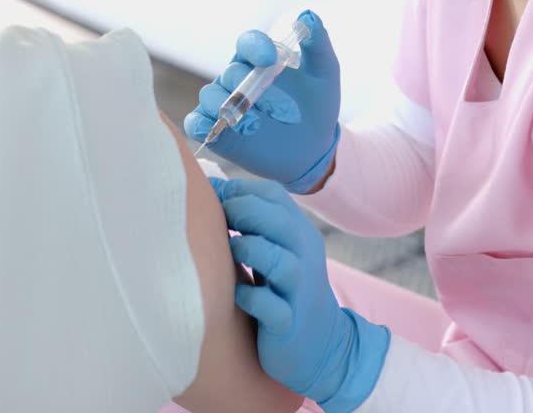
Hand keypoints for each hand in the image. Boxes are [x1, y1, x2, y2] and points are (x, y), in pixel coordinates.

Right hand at [184, 10, 340, 193]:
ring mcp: (224, 104)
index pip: (248, 43)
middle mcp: (237, 78)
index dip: (256, 47)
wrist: (313, 149)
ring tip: (253, 124)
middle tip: (282, 110)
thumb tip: (307, 15)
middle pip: (231, 72)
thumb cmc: (317, 107)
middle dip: (253, 89)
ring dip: (229, 107)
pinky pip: (195, 122)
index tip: (270, 59)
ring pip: (210, 95)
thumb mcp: (324, 74)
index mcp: (259, 60)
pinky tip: (213, 127)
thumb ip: (318, 44)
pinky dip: (200, 123)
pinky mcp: (216, 130)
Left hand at [210, 177, 389, 412]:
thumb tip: (210, 187)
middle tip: (219, 220)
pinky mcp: (288, 323)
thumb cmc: (285, 290)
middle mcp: (303, 257)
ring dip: (250, 249)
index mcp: (299, 233)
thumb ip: (252, 220)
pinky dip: (252, 298)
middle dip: (243, 211)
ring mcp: (298, 290)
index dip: (239, 190)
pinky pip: (273, 308)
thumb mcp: (277, 248)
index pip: (273, 195)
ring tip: (229, 250)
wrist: (322, 345)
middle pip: (280, 221)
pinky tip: (237, 294)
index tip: (213, 199)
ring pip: (281, 262)